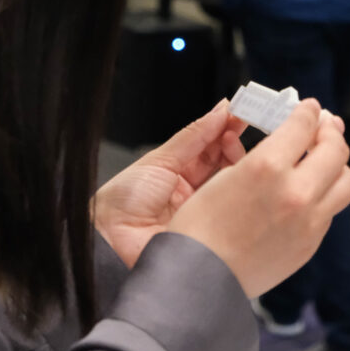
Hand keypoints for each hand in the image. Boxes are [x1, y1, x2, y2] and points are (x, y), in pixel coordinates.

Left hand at [94, 100, 247, 267]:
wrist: (110, 238)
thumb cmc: (122, 202)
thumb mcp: (160, 160)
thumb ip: (193, 137)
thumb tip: (218, 112)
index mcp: (176, 173)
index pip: (208, 147)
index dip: (223, 129)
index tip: (237, 112)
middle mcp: (193, 192)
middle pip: (223, 163)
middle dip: (232, 141)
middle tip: (240, 123)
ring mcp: (204, 210)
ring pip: (230, 182)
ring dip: (236, 159)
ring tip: (233, 140)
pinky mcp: (213, 228)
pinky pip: (230, 205)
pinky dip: (237, 185)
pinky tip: (238, 169)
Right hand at [167, 99, 349, 296]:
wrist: (199, 278)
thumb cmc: (200, 228)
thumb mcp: (225, 175)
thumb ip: (265, 153)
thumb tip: (290, 137)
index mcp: (268, 167)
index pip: (304, 124)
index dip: (308, 111)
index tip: (308, 109)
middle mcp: (295, 193)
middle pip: (336, 149)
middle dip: (330, 131)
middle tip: (322, 128)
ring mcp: (308, 221)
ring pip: (347, 181)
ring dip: (337, 165)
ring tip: (322, 161)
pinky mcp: (310, 244)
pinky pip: (332, 209)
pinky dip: (326, 194)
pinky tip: (307, 193)